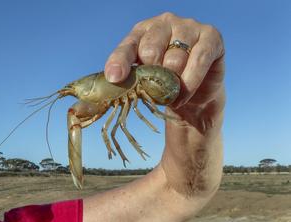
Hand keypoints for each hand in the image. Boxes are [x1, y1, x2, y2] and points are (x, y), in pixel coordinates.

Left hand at [104, 12, 224, 130]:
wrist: (194, 95)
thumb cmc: (163, 84)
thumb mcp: (142, 80)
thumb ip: (129, 77)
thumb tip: (113, 80)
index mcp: (141, 31)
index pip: (127, 47)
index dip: (119, 62)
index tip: (114, 78)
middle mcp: (165, 23)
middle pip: (150, 50)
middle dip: (151, 77)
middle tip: (154, 91)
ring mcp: (189, 26)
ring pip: (174, 60)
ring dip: (170, 85)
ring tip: (170, 96)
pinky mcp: (211, 37)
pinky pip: (198, 61)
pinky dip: (188, 83)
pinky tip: (183, 95)